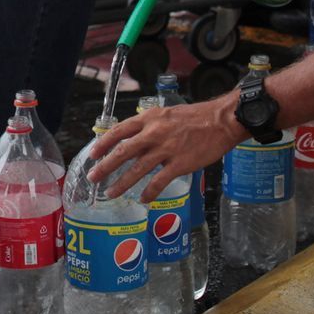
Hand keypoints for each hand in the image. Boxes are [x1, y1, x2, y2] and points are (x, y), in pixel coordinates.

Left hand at [86, 99, 241, 201]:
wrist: (221, 120)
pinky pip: (159, 181)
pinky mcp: (180, 163)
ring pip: (137, 169)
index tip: (92, 154)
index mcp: (149, 119)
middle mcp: (154, 133)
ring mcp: (166, 149)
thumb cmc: (196, 117)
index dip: (103, 143)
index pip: (119, 130)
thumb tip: (135, 139)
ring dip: (122, 183)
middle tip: (93, 177)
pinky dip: (149, 192)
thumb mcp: (166, 114)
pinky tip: (144, 199)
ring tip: (111, 193)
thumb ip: (150, 126)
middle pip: (123, 151)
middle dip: (105, 166)